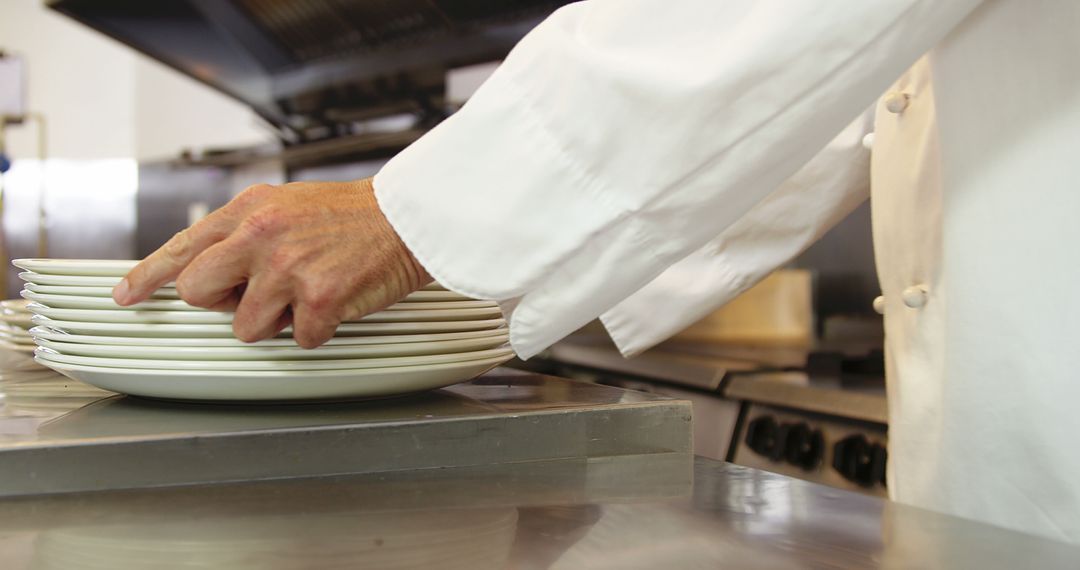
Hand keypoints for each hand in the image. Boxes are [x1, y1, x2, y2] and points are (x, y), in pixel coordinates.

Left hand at [113, 178, 430, 347]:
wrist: (408, 217)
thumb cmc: (353, 216)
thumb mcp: (286, 205)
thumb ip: (245, 232)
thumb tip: (214, 271)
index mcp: (249, 210)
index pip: (182, 246)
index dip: (147, 276)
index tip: (127, 296)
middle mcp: (261, 236)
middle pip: (198, 292)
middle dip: (221, 304)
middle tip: (256, 295)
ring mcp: (288, 267)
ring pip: (247, 327)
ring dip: (277, 322)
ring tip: (308, 292)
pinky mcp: (319, 297)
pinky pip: (300, 339)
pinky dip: (319, 330)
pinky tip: (337, 302)